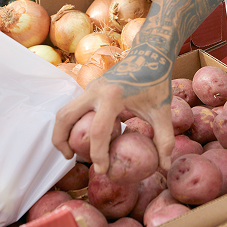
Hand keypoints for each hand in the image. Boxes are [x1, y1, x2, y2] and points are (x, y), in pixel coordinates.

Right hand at [52, 49, 175, 174]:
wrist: (150, 55)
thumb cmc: (157, 83)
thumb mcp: (162, 112)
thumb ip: (164, 140)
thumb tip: (164, 166)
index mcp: (112, 96)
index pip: (98, 131)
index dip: (98, 155)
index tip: (102, 171)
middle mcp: (95, 91)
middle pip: (65, 117)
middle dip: (61, 141)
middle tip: (71, 158)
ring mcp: (90, 88)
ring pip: (65, 111)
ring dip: (63, 131)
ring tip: (73, 150)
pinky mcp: (90, 88)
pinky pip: (75, 107)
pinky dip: (74, 123)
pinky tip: (88, 136)